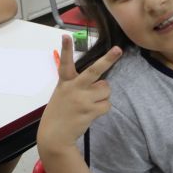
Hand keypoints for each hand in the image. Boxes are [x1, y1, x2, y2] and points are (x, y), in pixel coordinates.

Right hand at [37, 35, 121, 152]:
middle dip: (108, 60)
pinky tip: (92, 112)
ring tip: (91, 102)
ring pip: (106, 89)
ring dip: (103, 95)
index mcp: (65, 82)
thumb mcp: (62, 93)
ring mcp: (82, 100)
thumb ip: (78, 85)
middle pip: (94, 71)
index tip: (66, 36)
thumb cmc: (60, 112)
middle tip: (118, 50)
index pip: (65, 63)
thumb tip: (102, 83)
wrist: (54, 136)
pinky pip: (107, 104)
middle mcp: (74, 88)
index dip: (66, 49)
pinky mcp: (90, 111)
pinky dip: (103, 108)